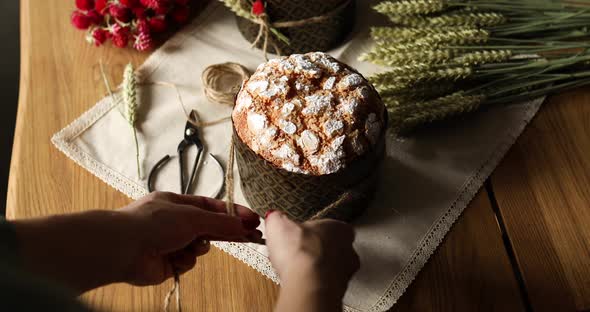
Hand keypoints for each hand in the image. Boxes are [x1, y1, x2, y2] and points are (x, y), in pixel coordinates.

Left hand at [116, 192, 261, 285]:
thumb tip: (243, 224)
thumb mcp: (192, 216)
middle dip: (229, 232)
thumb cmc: (153, 223)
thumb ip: (220, 222)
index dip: (233, 213)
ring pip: (200, 247)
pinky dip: (184, 260)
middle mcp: (174, 222)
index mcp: (177, 203)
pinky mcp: (168, 262)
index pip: (212, 207)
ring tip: (189, 245)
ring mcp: (171, 242)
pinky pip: (188, 262)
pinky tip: (172, 257)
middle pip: (210, 227)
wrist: (124, 248)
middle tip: (254, 235)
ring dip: (198, 247)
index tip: (253, 219)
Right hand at [265, 211, 358, 311]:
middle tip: (297, 253)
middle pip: (331, 247)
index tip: (298, 235)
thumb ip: (277, 218)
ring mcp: (346, 272)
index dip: (312, 231)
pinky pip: (325, 284)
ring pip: (330, 267)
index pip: (329, 226)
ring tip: (295, 270)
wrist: (308, 282)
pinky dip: (314, 282)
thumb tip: (274, 216)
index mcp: (339, 228)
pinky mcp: (340, 291)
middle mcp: (349, 249)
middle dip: (315, 250)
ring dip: (315, 268)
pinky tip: (300, 282)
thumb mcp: (279, 225)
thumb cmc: (300, 250)